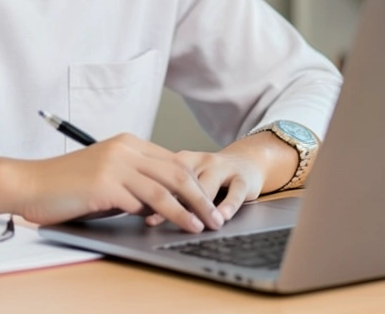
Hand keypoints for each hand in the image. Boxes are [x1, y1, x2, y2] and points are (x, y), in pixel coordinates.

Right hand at [9, 133, 224, 232]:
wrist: (30, 184)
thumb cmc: (66, 185)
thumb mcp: (107, 176)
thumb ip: (134, 183)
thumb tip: (163, 202)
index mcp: (128, 143)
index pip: (173, 162)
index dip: (195, 183)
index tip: (208, 202)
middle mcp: (125, 149)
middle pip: (177, 172)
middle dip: (201, 197)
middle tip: (216, 215)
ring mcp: (116, 164)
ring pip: (165, 189)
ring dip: (189, 210)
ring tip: (203, 224)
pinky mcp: (106, 183)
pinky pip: (142, 202)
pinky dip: (161, 216)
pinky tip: (172, 226)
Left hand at [147, 150, 264, 227]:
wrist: (247, 160)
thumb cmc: (210, 177)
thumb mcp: (189, 179)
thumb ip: (168, 192)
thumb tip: (137, 211)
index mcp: (183, 160)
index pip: (163, 176)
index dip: (149, 194)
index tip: (137, 210)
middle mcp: (201, 161)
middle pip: (183, 181)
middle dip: (170, 203)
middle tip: (157, 222)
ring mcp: (222, 168)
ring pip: (208, 186)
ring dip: (199, 206)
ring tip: (193, 225)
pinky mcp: (242, 177)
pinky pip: (235, 191)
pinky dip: (228, 205)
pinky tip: (222, 218)